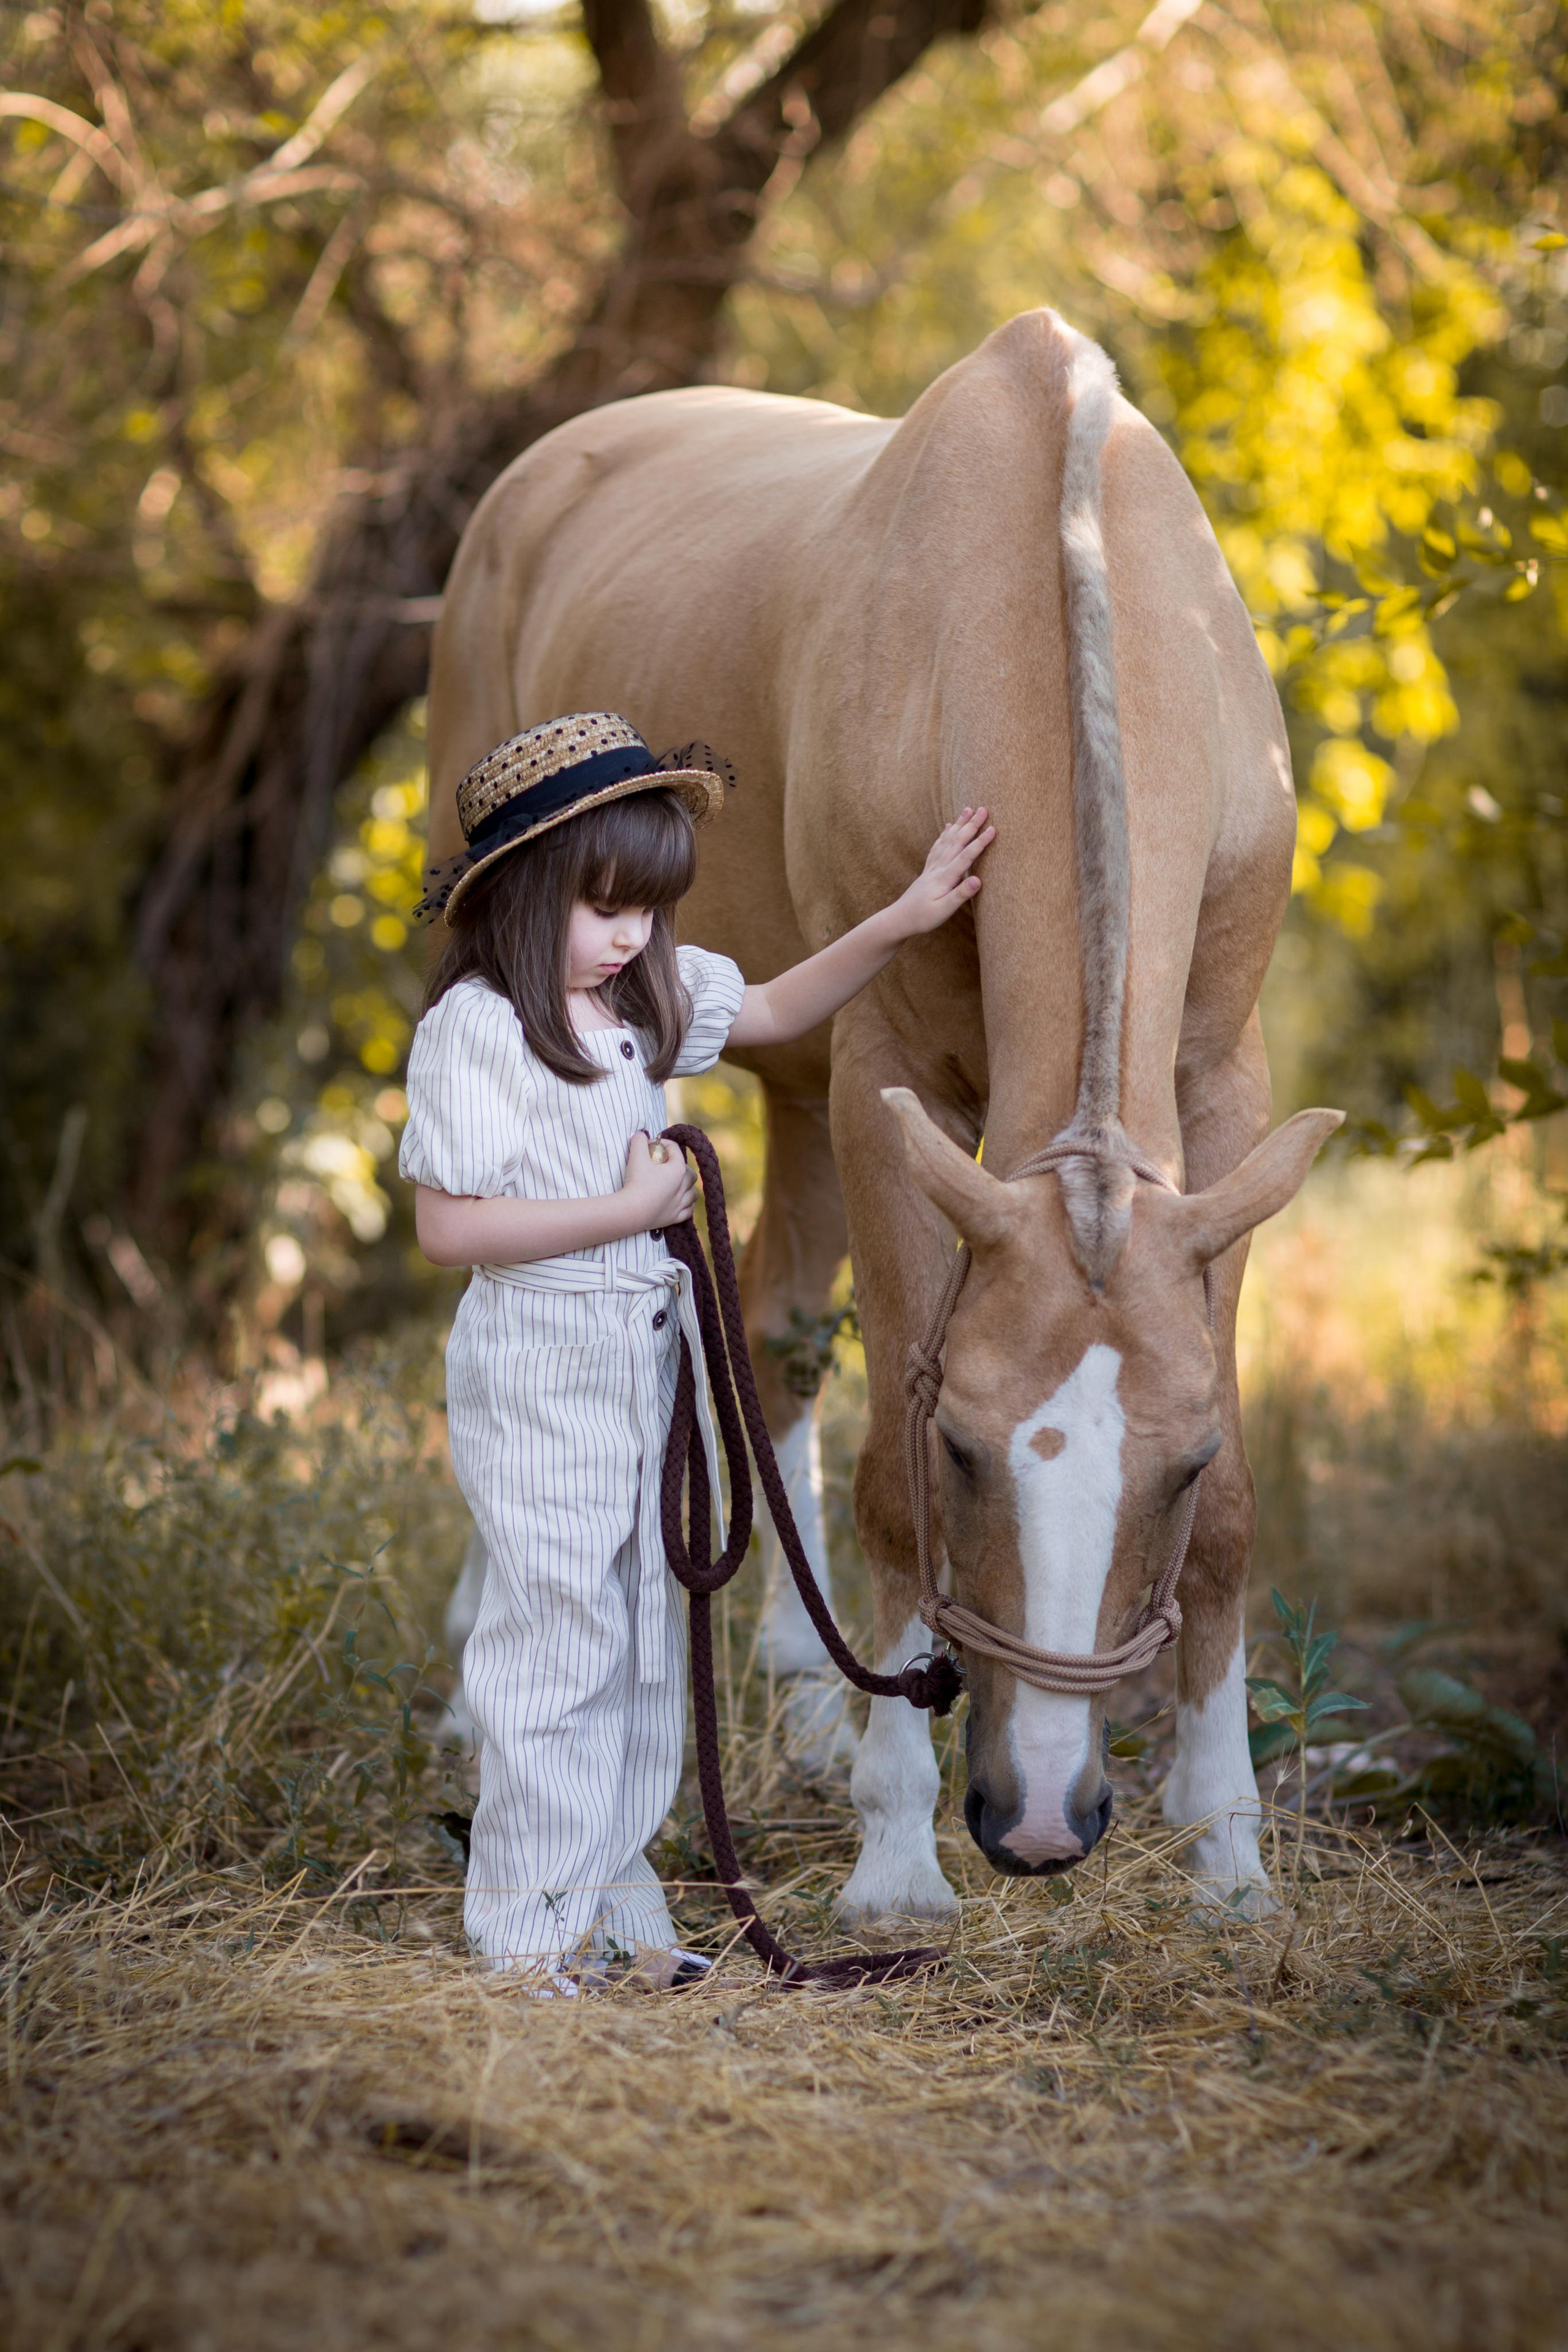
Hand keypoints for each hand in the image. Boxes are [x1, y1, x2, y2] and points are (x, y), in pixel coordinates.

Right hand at [621, 1132, 697, 1229]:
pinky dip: (687, 1206)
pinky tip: (680, 1203)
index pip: (675, 1150)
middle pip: (690, 1174)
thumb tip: (641, 1135)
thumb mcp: (635, 1155)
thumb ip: (639, 1141)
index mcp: (678, 1170)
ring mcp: (680, 1203)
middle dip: (681, 1167)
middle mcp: (683, 1186)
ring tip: (678, 1185)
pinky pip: (688, 1211)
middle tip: (667, 1166)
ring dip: (688, 1187)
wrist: (631, 1211)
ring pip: (693, 1193)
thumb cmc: (636, 1182)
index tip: (652, 1146)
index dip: (663, 1144)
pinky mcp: (674, 1217)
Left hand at [892, 806, 994, 936]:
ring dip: (959, 825)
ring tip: (968, 809)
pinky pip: (937, 847)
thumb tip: (978, 880)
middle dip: (971, 825)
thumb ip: (961, 894)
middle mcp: (938, 868)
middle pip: (957, 842)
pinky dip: (944, 835)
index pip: (965, 856)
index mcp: (944, 877)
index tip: (993, 828)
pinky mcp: (928, 869)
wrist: (900, 918)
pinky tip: (948, 827)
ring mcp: (932, 867)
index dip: (980, 842)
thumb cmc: (923, 917)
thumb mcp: (944, 910)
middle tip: (984, 809)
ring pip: (947, 840)